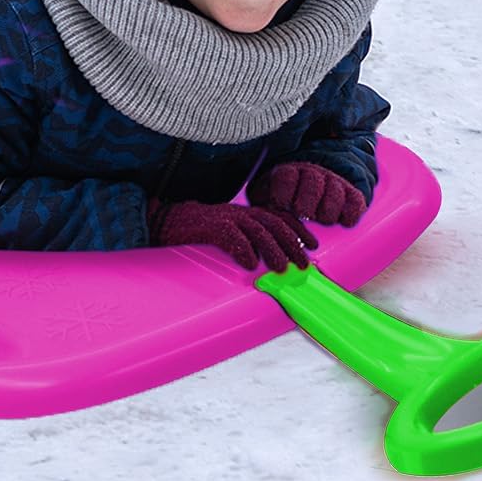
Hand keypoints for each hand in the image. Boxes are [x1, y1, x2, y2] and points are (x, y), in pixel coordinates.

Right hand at [149, 198, 316, 271]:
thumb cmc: (201, 230)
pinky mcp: (211, 226)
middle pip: (274, 224)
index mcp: (247, 212)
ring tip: (282, 268)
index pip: (280, 216)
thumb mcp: (230, 229)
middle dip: (292, 244)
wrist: (168, 220)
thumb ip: (249, 238)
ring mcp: (226, 217)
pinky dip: (243, 250)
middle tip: (303, 263)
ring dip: (273, 250)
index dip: (299, 229)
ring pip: (258, 231)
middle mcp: (240, 212)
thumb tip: (271, 261)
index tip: (314, 244)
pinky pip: (232, 237)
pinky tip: (251, 264)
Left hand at [247, 161, 366, 227]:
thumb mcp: (265, 197)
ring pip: (335, 190)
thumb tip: (259, 215)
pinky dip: (351, 212)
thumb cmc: (281, 201)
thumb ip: (261, 202)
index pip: (286, 176)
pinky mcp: (351, 195)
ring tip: (321, 219)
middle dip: (307, 200)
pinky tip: (343, 221)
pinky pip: (356, 200)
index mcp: (289, 172)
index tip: (281, 205)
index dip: (283, 192)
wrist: (311, 190)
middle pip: (312, 181)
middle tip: (303, 214)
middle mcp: (312, 174)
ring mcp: (333, 182)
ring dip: (328, 208)